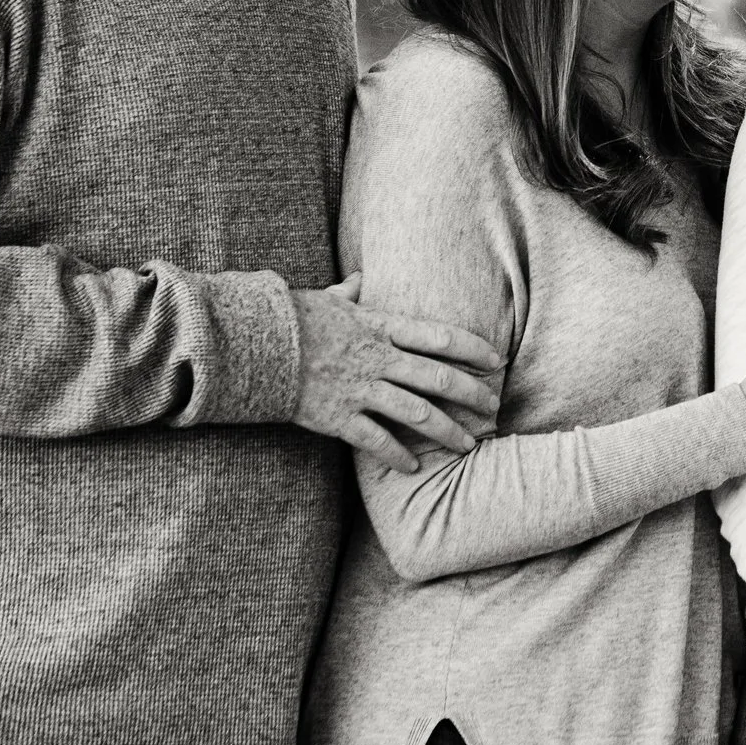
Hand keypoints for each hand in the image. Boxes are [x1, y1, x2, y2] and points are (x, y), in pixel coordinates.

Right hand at [292, 275, 506, 474]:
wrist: (249, 345)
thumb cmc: (289, 320)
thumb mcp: (325, 299)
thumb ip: (349, 292)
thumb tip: (360, 278)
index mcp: (378, 326)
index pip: (439, 335)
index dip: (472, 348)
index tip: (496, 360)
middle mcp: (376, 358)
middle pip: (437, 377)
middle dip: (472, 393)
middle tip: (494, 406)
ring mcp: (358, 388)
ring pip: (416, 413)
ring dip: (447, 430)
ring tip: (467, 444)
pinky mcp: (336, 416)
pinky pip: (375, 440)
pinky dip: (397, 455)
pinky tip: (414, 467)